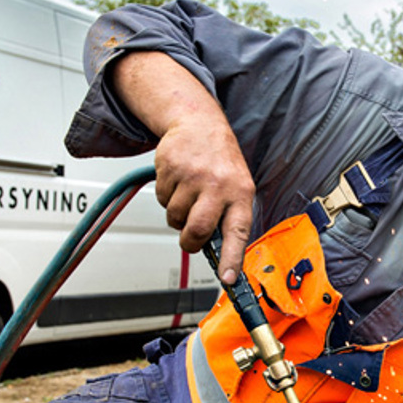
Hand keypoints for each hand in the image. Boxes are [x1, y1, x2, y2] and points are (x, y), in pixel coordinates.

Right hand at [154, 122, 253, 282]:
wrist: (199, 124)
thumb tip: (219, 254)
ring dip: (177, 215)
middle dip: (189, 242)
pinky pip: (162, 199)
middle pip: (197, 230)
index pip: (238, 232)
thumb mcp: (237, 186)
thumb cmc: (221, 162)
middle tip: (190, 239)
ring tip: (188, 195)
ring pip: (175, 217)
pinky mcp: (170, 169)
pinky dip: (166, 196)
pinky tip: (178, 181)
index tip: (228, 279)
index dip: (232, 258)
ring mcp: (193, 176)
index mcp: (240, 193)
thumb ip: (229, 216)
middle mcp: (218, 185)